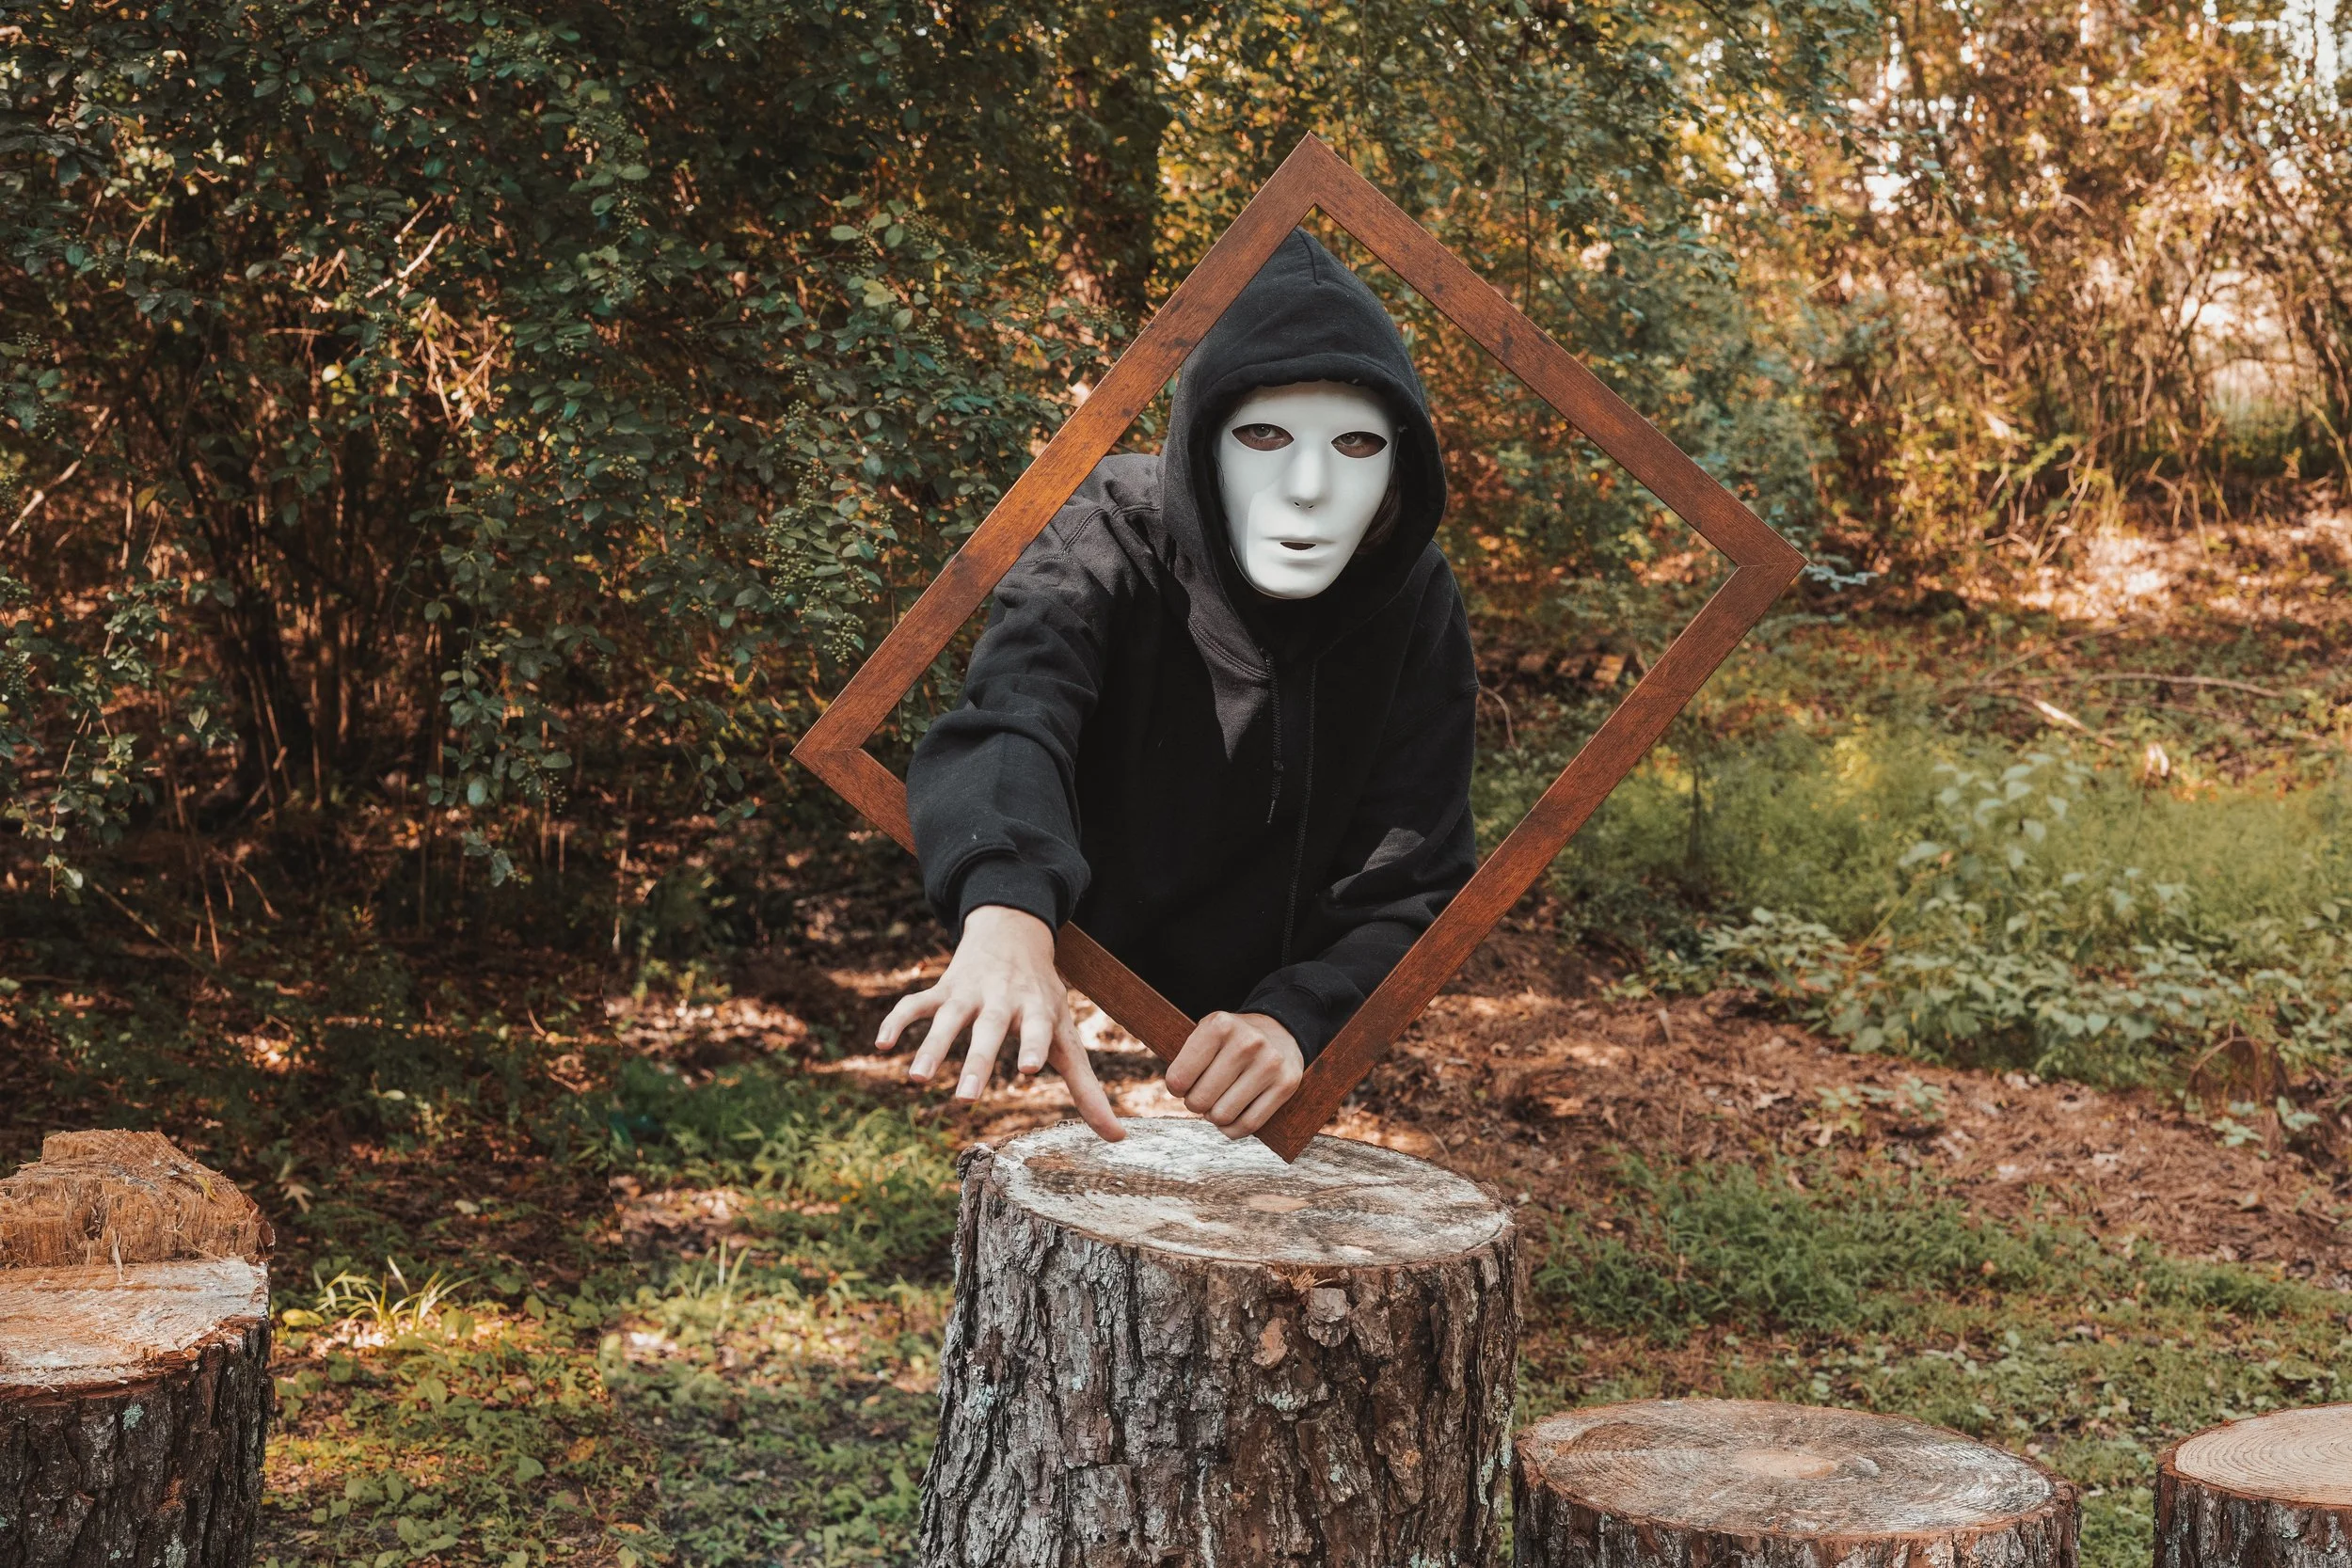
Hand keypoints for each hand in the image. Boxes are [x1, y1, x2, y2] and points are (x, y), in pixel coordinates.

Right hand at [875, 905, 1123, 1141]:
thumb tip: (1118, 1139)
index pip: (1035, 1028)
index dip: (1031, 1045)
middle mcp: (1001, 999)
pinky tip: (881, 1046)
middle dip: (975, 1062)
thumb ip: (1087, 1088)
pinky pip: (914, 1003)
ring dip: (931, 1047)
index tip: (1027, 1069)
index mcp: (1036, 1009)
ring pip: (946, 1019)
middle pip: (987, 1031)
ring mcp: (968, 992)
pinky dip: (896, 1021)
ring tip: (917, 1079)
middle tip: (965, 1099)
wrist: (1014, 934)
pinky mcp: (942, 989)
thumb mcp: (1066, 1036)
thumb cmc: (1044, 999)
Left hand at [1165, 1011, 1302, 1138]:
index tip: (1183, 1085)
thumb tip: (1178, 1092)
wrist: (1280, 1031)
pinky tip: (1231, 1118)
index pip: (1179, 1078)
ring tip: (1218, 1103)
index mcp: (1221, 1025)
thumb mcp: (1207, 1032)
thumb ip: (1186, 1058)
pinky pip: (1248, 1125)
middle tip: (1202, 1095)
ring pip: (1223, 1116)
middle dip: (1195, 1103)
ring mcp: (1269, 1064)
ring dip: (1214, 1116)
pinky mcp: (1286, 1084)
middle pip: (1200, 1100)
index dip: (1176, 1088)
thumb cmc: (1232, 1039)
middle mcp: (1247, 1042)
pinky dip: (1232, 1129)